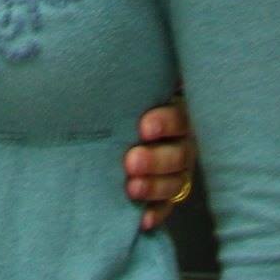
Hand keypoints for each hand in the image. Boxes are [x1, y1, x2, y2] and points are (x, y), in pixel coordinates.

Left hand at [125, 97, 195, 230]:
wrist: (118, 133)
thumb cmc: (121, 106)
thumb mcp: (127, 95)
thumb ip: (125, 87)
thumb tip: (97, 60)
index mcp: (176, 114)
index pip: (180, 117)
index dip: (166, 123)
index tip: (143, 128)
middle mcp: (182, 142)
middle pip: (180, 153)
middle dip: (156, 159)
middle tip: (131, 161)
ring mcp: (178, 170)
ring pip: (176, 181)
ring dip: (154, 186)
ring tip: (131, 188)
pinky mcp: (168, 194)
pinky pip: (167, 207)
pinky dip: (156, 213)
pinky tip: (142, 220)